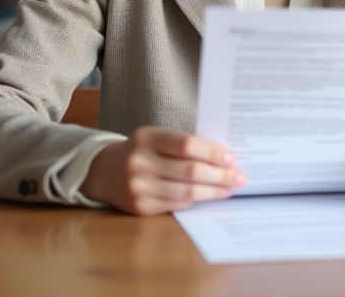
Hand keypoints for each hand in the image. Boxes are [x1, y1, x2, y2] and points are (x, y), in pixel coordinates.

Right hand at [80, 127, 246, 215]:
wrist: (103, 171)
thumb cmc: (140, 151)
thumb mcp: (155, 138)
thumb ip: (182, 144)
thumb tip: (223, 157)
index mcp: (146, 137)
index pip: (186, 144)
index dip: (212, 152)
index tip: (232, 158)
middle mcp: (139, 162)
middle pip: (191, 171)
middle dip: (220, 175)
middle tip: (240, 177)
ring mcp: (138, 186)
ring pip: (187, 192)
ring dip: (214, 191)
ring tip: (230, 188)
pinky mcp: (140, 207)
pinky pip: (177, 204)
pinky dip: (195, 200)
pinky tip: (208, 195)